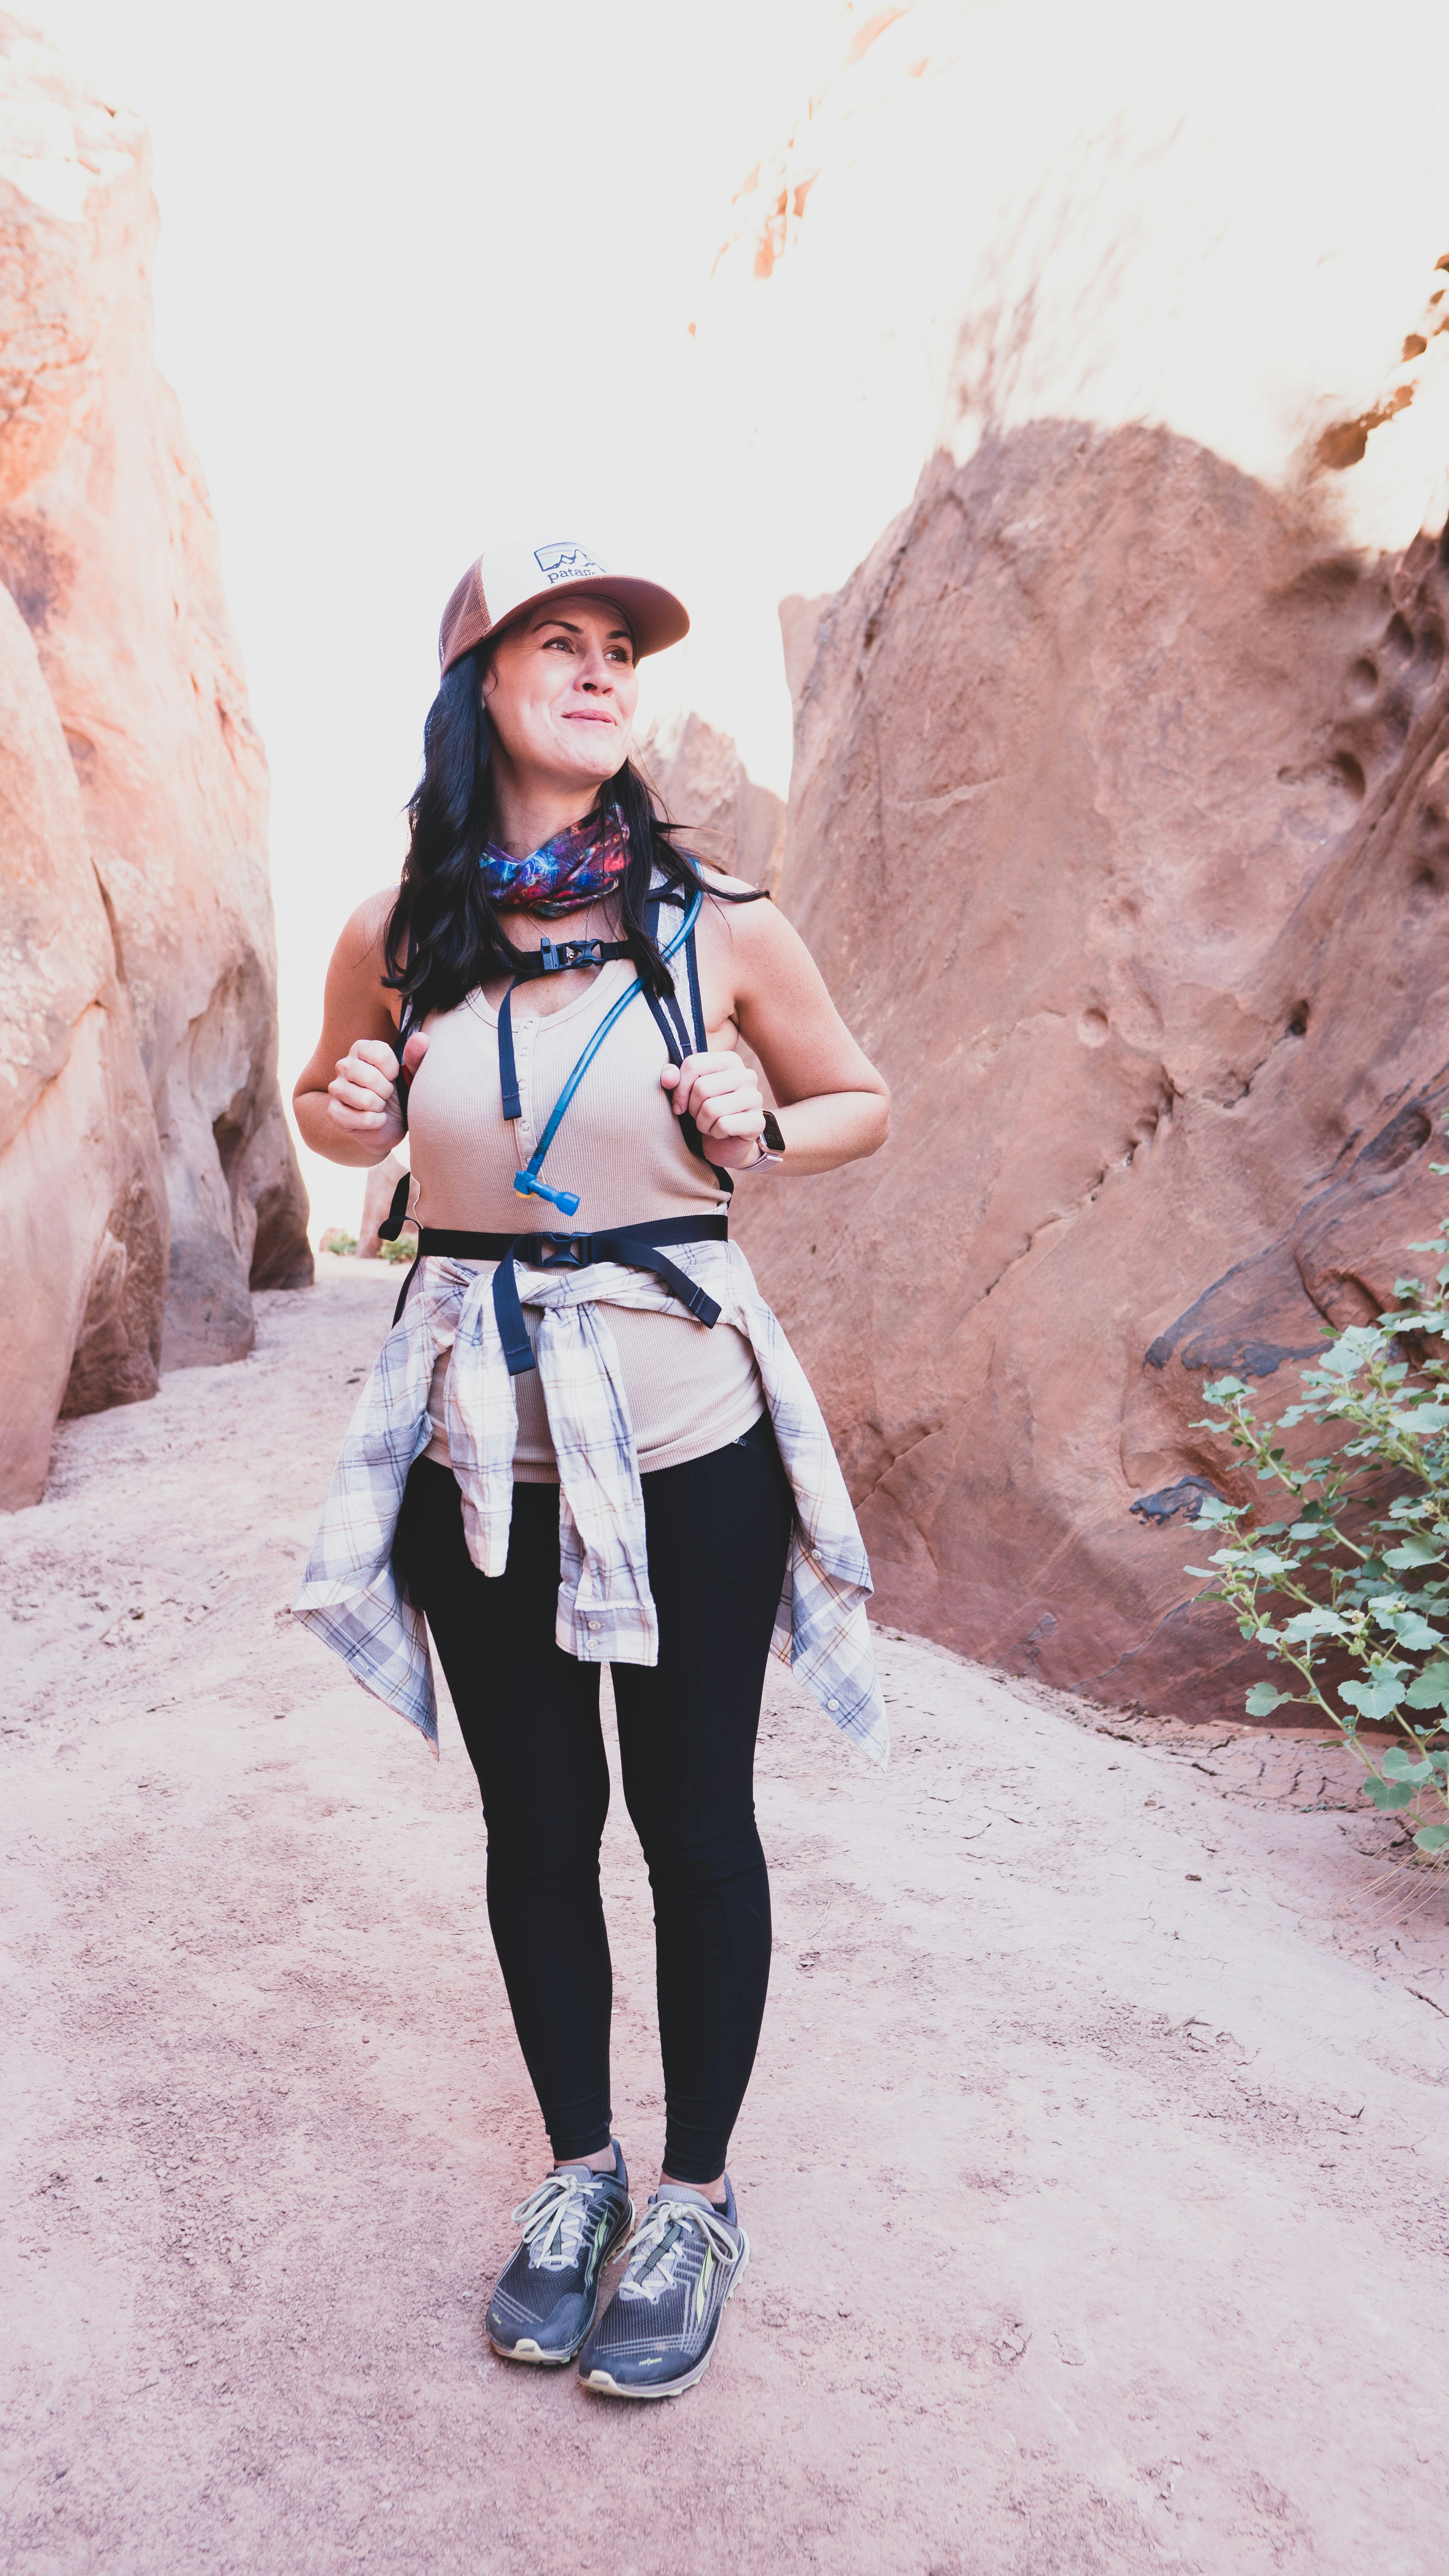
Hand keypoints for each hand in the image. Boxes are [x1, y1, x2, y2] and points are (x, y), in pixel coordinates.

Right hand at [326, 1029, 429, 1150]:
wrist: (391, 1122)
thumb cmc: (400, 1092)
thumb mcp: (412, 1074)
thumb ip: (416, 1056)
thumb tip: (422, 1038)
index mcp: (361, 1049)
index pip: (380, 1054)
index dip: (394, 1072)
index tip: (393, 1078)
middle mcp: (344, 1065)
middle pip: (370, 1077)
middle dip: (387, 1092)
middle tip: (386, 1095)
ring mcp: (336, 1088)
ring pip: (366, 1099)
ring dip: (381, 1107)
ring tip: (379, 1106)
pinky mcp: (334, 1112)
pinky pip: (363, 1119)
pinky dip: (376, 1122)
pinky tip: (375, 1119)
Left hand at [661, 1049, 768, 1171]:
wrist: (726, 1144)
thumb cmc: (705, 1112)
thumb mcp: (685, 1091)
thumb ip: (673, 1077)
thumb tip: (668, 1078)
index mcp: (729, 1060)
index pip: (693, 1064)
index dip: (679, 1088)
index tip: (680, 1103)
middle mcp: (746, 1075)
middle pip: (701, 1088)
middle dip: (693, 1108)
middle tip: (700, 1115)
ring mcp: (755, 1098)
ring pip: (711, 1108)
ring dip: (703, 1123)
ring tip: (710, 1124)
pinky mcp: (757, 1122)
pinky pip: (723, 1125)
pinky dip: (715, 1133)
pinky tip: (722, 1132)